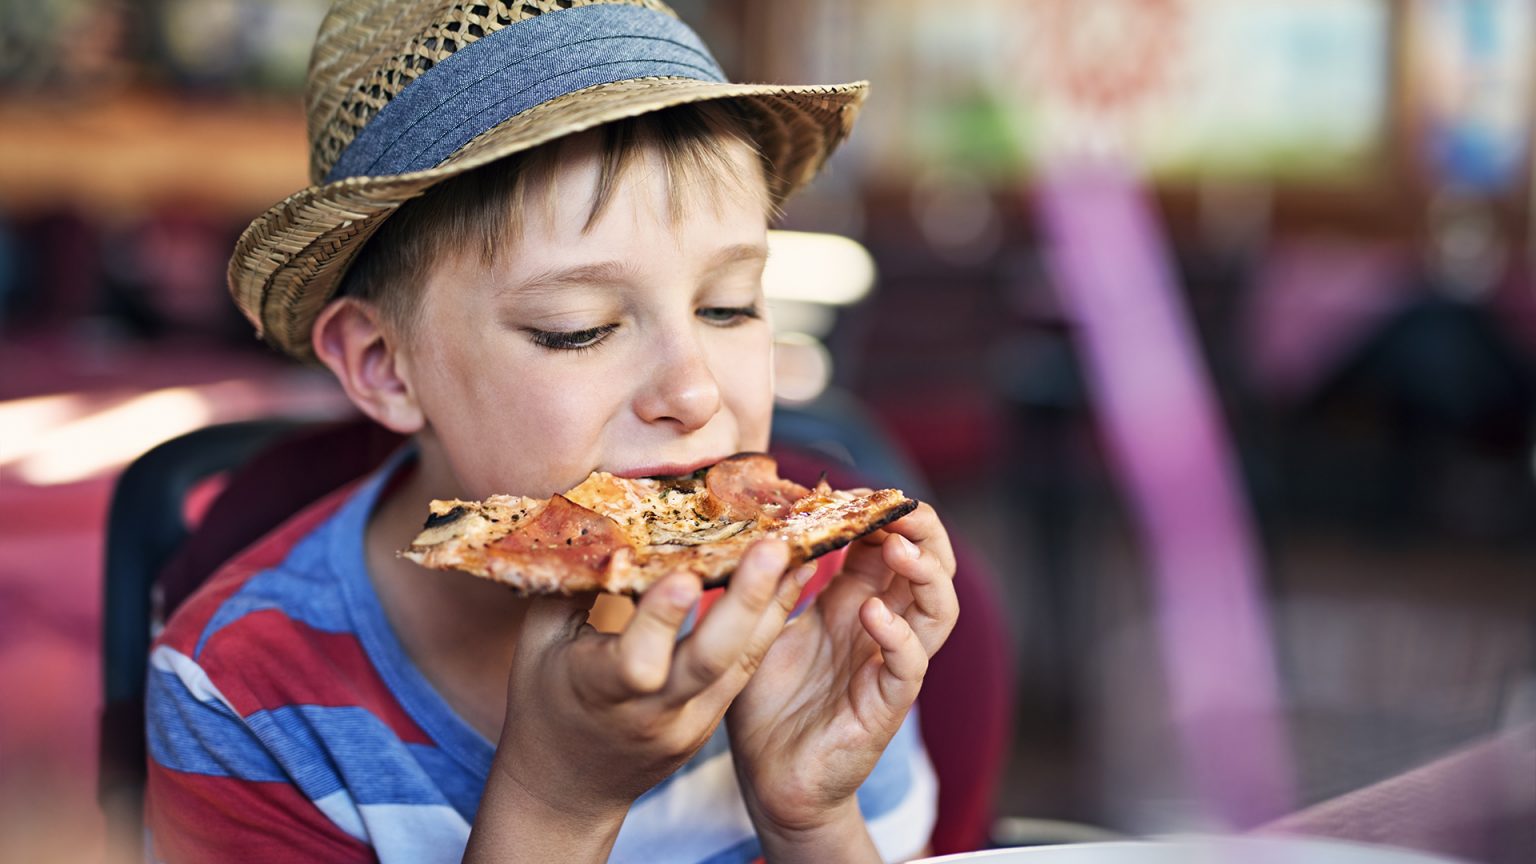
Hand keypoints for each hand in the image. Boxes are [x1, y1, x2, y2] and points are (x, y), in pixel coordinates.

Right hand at [465, 540, 809, 861]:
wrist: (568, 787)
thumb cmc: (545, 697)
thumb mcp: (541, 641)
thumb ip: (574, 584)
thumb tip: (604, 516)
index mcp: (597, 691)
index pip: (636, 661)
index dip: (660, 619)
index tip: (687, 574)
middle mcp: (651, 712)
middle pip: (708, 662)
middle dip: (745, 602)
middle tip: (774, 547)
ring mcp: (689, 722)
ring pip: (741, 663)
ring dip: (773, 604)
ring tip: (800, 548)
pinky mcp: (712, 720)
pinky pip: (746, 668)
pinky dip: (769, 622)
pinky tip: (793, 580)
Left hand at [725, 502, 958, 850]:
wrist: (768, 779)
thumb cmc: (766, 704)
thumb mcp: (762, 628)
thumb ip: (773, 584)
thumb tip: (770, 527)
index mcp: (852, 603)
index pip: (887, 545)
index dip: (883, 513)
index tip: (861, 489)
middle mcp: (879, 628)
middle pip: (929, 568)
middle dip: (924, 531)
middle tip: (901, 506)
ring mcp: (887, 665)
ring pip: (937, 611)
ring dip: (925, 574)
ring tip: (899, 547)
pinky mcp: (885, 705)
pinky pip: (909, 666)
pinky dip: (898, 636)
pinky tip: (872, 614)